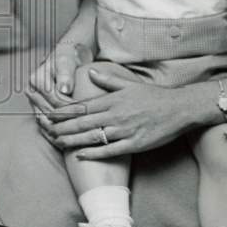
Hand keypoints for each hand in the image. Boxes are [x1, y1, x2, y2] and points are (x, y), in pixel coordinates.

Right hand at [27, 41, 91, 138]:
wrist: (67, 53)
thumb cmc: (70, 53)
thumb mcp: (68, 58)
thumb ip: (66, 72)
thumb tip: (65, 89)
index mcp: (37, 80)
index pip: (56, 101)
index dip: (73, 108)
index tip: (89, 113)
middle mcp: (33, 92)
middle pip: (51, 114)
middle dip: (68, 122)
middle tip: (87, 129)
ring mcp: (35, 101)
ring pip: (47, 122)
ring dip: (62, 131)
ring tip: (79, 137)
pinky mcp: (40, 108)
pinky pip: (47, 124)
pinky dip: (57, 131)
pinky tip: (71, 138)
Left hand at [45, 68, 191, 158]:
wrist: (180, 108)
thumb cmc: (156, 97)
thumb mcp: (131, 84)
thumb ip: (109, 81)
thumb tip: (91, 71)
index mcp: (114, 100)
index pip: (83, 106)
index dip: (64, 112)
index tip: (49, 114)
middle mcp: (117, 115)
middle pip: (83, 122)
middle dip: (62, 127)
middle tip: (47, 131)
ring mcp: (125, 130)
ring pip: (92, 137)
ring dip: (72, 140)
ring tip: (57, 143)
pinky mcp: (135, 144)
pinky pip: (109, 150)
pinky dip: (93, 153)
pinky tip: (80, 155)